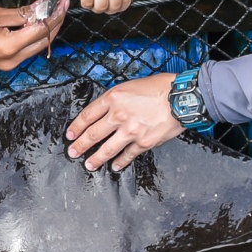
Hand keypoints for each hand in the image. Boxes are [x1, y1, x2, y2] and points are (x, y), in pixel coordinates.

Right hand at [0, 0, 68, 70]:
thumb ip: (19, 13)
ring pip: (37, 45)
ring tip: (50, 9)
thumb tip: (40, 8)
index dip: (54, 15)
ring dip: (45, 28)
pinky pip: (27, 48)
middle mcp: (14, 59)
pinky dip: (33, 35)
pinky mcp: (6, 63)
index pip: (42, 30)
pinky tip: (35, 21)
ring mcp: (10, 64)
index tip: (61, 1)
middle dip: (55, 22)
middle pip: (44, 41)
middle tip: (60, 4)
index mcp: (11, 47)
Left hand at [66, 72, 182, 171]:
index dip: (76, 126)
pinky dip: (120, 162)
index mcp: (113, 98)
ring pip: (106, 149)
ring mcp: (130, 131)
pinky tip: (115, 166)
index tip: (70, 134)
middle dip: (80, 145)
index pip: (87, 115)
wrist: (181, 98)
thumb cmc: (160, 87)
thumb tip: (107, 110)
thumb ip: (117, 98)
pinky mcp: (143, 143)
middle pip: (92, 134)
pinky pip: (127, 155)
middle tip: (72, 152)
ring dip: (95, 159)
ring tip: (89, 165)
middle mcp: (118, 115)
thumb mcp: (131, 85)